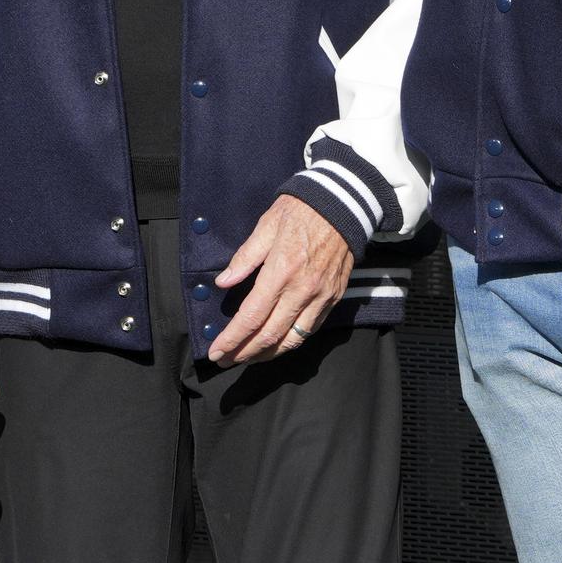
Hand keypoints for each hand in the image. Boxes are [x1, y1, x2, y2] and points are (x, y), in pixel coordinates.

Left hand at [208, 196, 353, 364]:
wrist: (344, 203)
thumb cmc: (302, 210)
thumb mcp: (267, 225)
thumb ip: (245, 257)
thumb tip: (223, 282)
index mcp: (281, 272)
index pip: (251, 318)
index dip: (231, 339)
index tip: (216, 351)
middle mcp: (302, 290)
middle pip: (270, 335)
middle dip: (244, 353)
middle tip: (226, 360)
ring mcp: (321, 296)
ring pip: (293, 339)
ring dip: (268, 353)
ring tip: (250, 357)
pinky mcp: (334, 296)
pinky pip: (312, 328)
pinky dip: (292, 341)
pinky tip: (278, 342)